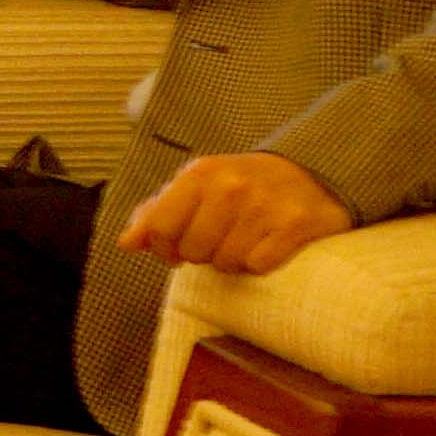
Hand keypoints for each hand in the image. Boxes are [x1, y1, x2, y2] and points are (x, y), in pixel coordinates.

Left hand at [122, 149, 352, 275]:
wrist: (310, 169)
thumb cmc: (240, 185)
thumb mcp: (195, 188)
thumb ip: (156, 213)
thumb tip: (126, 243)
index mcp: (199, 174)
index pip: (159, 228)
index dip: (164, 248)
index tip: (176, 250)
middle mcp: (231, 186)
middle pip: (193, 252)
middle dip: (203, 254)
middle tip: (219, 241)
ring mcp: (265, 204)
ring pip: (227, 263)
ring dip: (232, 262)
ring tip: (243, 242)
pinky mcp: (296, 224)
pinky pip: (259, 266)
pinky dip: (260, 264)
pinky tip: (267, 245)